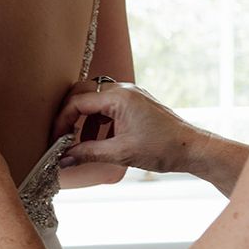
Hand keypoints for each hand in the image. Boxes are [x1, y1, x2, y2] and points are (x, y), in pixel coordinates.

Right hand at [54, 82, 205, 174]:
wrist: (193, 149)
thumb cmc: (163, 148)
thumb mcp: (121, 153)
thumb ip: (88, 153)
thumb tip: (64, 158)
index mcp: (119, 97)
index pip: (78, 102)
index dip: (62, 121)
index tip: (56, 139)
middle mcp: (123, 89)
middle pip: (83, 94)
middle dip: (69, 115)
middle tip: (62, 136)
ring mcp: (130, 95)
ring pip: (95, 101)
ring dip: (84, 120)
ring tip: (81, 143)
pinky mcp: (135, 103)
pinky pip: (108, 107)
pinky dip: (98, 122)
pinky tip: (98, 141)